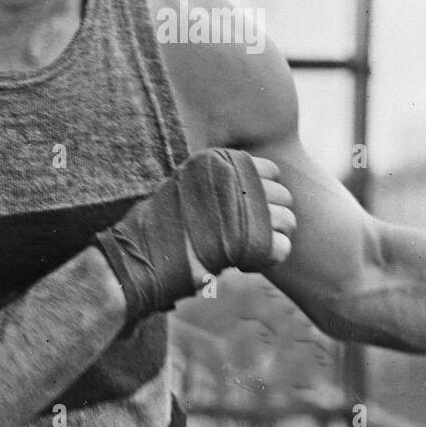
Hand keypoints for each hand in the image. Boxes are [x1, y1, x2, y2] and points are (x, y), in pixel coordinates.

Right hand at [96, 147, 293, 330]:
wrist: (138, 259)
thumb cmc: (156, 228)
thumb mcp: (182, 189)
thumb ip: (213, 183)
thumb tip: (248, 187)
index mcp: (217, 162)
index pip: (268, 169)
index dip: (264, 193)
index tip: (250, 213)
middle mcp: (233, 180)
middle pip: (282, 196)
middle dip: (273, 217)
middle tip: (255, 236)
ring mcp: (242, 210)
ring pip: (287, 220)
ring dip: (275, 238)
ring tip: (254, 251)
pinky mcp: (247, 242)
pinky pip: (282, 247)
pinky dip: (272, 259)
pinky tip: (251, 264)